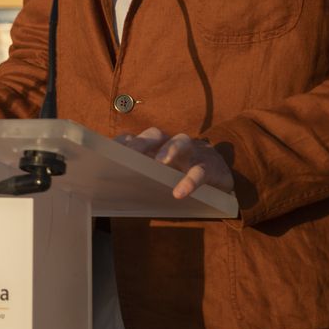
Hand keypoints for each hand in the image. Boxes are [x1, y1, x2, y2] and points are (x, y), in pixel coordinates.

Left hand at [117, 127, 232, 199]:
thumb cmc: (182, 176)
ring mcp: (193, 153)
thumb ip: (141, 178)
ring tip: (160, 162)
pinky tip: (180, 192)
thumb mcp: (160, 175)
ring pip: (181, 141)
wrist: (221, 177)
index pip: (136, 137)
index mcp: (156, 146)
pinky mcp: (210, 167)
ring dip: (169, 149)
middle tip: (129, 154)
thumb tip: (112, 193)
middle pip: (155, 134)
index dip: (122, 142)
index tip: (107, 152)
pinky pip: (199, 171)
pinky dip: (190, 181)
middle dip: (141, 142)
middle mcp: (172, 144)